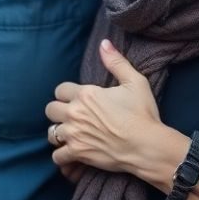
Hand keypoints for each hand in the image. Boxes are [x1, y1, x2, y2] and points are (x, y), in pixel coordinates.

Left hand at [44, 39, 165, 176]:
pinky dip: (62, 156)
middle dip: (59, 112)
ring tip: (69, 134)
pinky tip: (70, 153)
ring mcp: (74, 134)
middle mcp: (75, 113)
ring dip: (58, 133)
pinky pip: (57, 156)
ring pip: (51, 133)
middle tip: (71, 117)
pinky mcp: (78, 153)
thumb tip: (104, 43)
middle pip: (50, 109)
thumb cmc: (143, 113)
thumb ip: (116, 62)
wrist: (148, 145)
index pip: (60, 90)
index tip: (76, 100)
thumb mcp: (135, 81)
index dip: (67, 94)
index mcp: (85, 94)